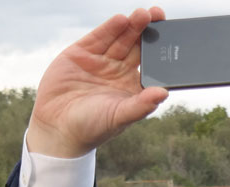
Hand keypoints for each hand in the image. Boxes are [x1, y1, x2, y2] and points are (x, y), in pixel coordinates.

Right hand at [27, 7, 169, 157]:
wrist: (57, 127)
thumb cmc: (92, 128)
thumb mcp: (119, 117)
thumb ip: (141, 105)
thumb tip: (164, 93)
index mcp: (133, 86)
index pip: (151, 64)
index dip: (160, 51)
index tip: (172, 39)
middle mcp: (119, 70)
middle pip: (137, 46)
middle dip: (148, 31)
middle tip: (158, 15)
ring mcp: (101, 60)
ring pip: (120, 38)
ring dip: (132, 25)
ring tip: (143, 14)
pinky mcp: (81, 53)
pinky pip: (99, 37)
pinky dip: (110, 28)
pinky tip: (121, 20)